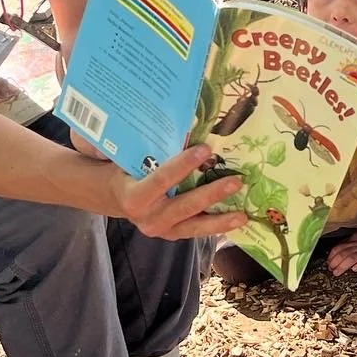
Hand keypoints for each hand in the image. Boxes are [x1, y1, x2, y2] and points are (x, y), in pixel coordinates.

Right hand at [116, 145, 247, 241]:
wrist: (113, 198)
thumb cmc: (121, 171)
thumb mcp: (125, 158)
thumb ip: (140, 146)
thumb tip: (167, 122)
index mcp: (134, 197)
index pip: (161, 179)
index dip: (183, 165)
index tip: (205, 149)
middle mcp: (148, 218)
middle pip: (185, 206)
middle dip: (212, 194)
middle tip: (236, 181)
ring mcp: (162, 230)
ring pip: (195, 225)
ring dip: (221, 219)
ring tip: (243, 214)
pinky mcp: (173, 235)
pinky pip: (198, 231)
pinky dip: (218, 226)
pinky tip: (238, 220)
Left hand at [326, 234, 356, 274]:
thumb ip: (348, 245)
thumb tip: (332, 255)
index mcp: (354, 238)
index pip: (340, 247)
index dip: (332, 256)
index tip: (328, 263)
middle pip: (345, 253)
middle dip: (336, 262)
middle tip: (331, 270)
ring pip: (354, 257)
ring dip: (344, 265)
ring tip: (337, 272)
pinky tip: (355, 269)